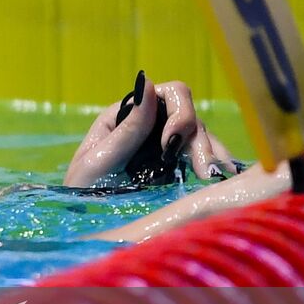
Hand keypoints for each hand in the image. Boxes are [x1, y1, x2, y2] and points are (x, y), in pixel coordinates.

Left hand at [64, 71, 237, 186]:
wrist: (82, 222)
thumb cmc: (82, 188)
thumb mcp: (100, 158)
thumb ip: (129, 127)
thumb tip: (148, 82)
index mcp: (130, 114)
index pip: (171, 95)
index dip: (180, 112)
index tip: (171, 143)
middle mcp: (151, 125)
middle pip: (191, 118)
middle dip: (199, 141)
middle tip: (202, 171)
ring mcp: (165, 148)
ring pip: (201, 139)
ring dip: (212, 156)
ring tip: (213, 179)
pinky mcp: (175, 171)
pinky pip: (201, 162)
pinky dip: (214, 169)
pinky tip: (222, 182)